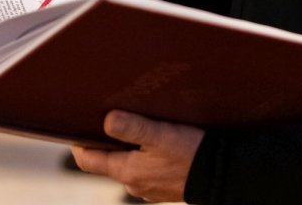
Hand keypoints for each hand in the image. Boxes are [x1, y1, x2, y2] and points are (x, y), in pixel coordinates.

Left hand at [71, 111, 202, 202]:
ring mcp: (149, 186)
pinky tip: (156, 139)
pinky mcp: (164, 185)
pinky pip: (146, 167)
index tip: (78, 122)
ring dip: (127, 145)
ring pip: (127, 162)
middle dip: (106, 139)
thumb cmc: (192, 153)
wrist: (224, 175)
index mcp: (127, 171)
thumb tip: (106, 121)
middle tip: (109, 115)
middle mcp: (134, 183)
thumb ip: (132, 128)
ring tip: (135, 123)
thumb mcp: (161, 136)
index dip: (78, 142)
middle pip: (107, 160)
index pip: (88, 160)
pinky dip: (144, 154)